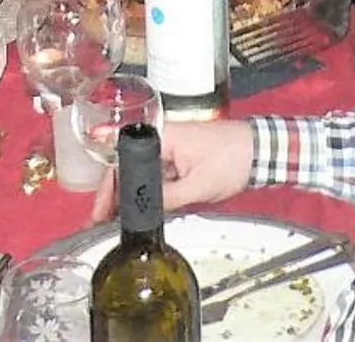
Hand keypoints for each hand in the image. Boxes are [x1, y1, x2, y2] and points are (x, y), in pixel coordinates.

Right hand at [93, 116, 255, 215]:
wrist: (258, 150)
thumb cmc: (232, 159)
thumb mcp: (198, 185)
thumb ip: (169, 198)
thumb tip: (144, 211)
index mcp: (163, 136)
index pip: (121, 153)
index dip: (106, 180)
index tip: (96, 202)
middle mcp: (161, 137)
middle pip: (125, 164)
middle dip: (111, 192)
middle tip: (100, 217)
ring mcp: (169, 147)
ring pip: (137, 170)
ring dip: (125, 192)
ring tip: (112, 217)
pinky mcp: (177, 156)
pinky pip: (152, 173)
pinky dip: (142, 190)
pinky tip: (137, 208)